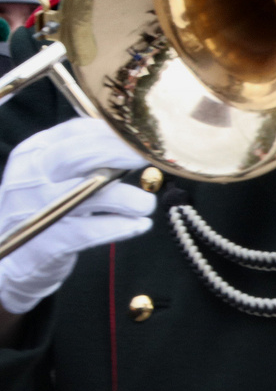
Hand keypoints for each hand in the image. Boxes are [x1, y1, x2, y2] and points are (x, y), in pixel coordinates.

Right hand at [0, 118, 153, 313]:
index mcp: (32, 154)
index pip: (74, 132)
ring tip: (146, 204)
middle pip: (75, 155)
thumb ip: (85, 156)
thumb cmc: (45, 207)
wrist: (14, 257)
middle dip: (117, 153)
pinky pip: (90, 231)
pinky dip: (120, 227)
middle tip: (145, 159)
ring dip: (126, 197)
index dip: (113, 133)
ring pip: (87, 194)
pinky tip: (139, 225)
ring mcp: (36, 210)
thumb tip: (132, 142)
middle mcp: (29, 178)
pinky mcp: (47, 242)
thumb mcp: (53, 174)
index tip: (142, 138)